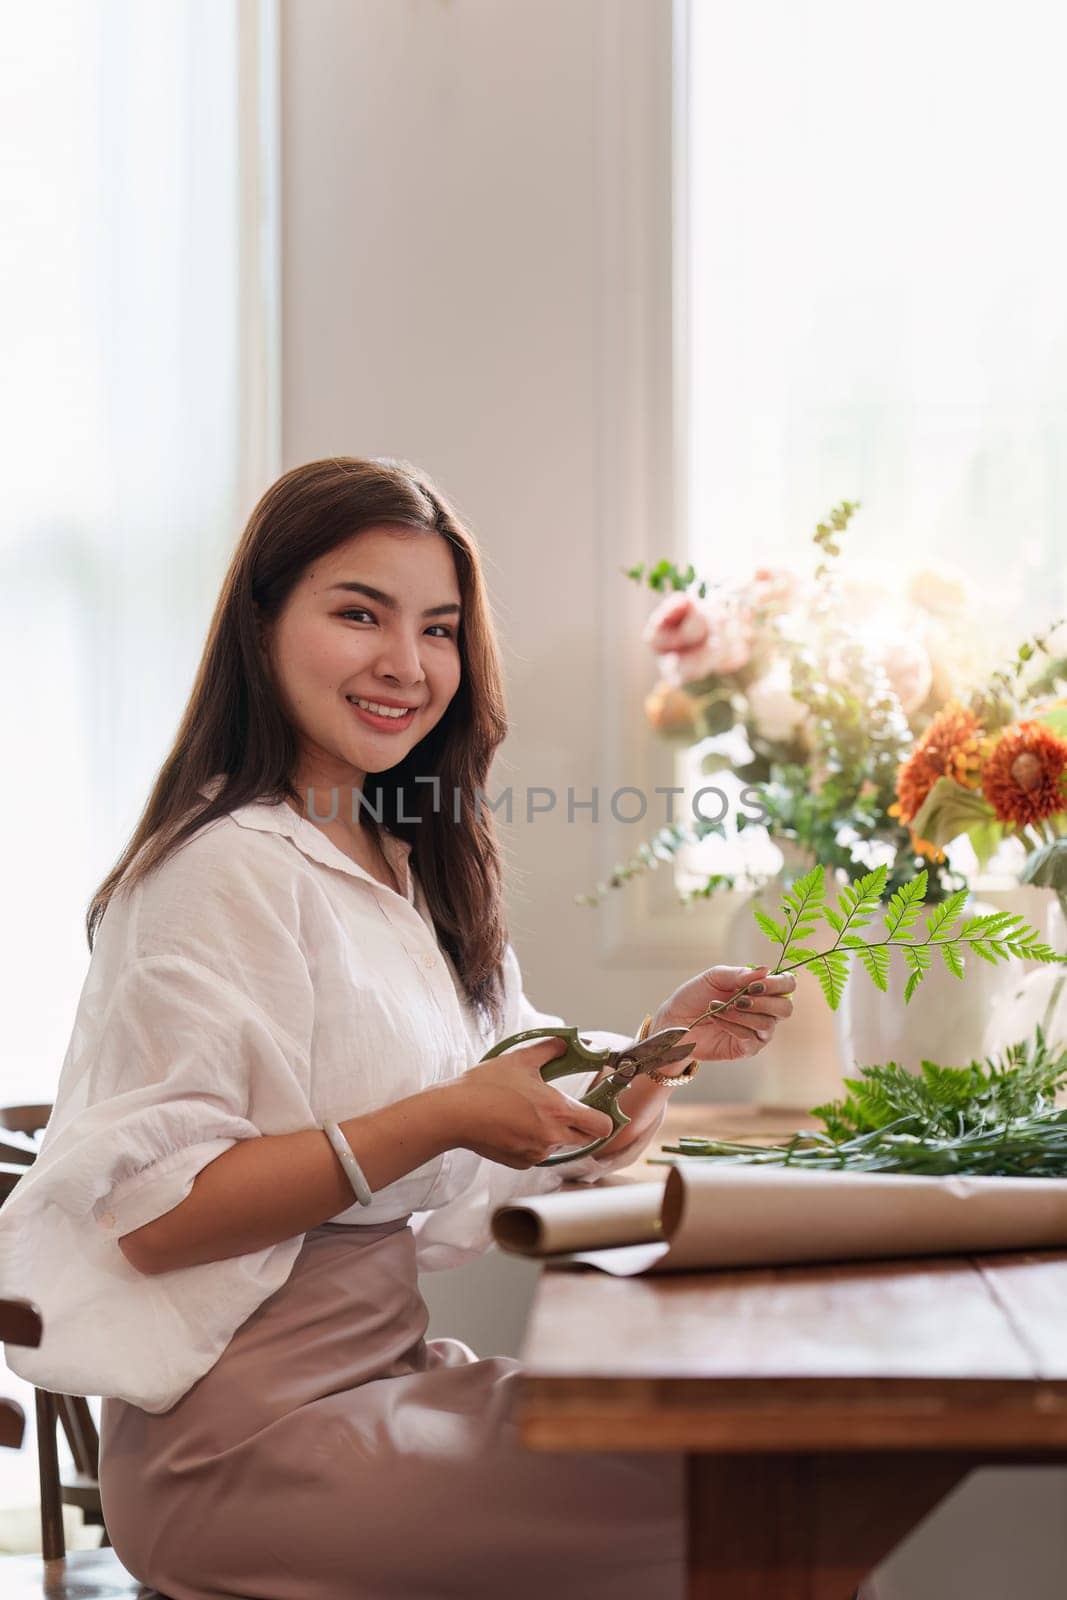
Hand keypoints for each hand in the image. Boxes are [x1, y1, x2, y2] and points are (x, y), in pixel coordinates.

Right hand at [445, 1038, 614, 1168]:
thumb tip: (566, 1043)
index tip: (597, 1107)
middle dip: (580, 1124)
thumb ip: (549, 1049)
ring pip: (559, 1145)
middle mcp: (552, 1137)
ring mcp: (536, 1153)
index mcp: (558, 1111)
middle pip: (585, 1138)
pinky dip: (534, 1142)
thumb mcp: (520, 1059)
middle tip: (564, 1108)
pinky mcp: (521, 1163)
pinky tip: (514, 1126)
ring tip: (529, 1112)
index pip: (602, 1126)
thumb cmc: (485, 1086)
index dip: (603, 1117)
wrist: (454, 1114)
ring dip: (554, 1132)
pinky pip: (538, 1154)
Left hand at [653, 964, 795, 1062]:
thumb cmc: (695, 996)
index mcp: (761, 990)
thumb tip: (766, 970)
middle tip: (740, 998)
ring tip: (718, 1007)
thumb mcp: (715, 977)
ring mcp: (757, 1032)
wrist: (674, 1021)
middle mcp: (764, 1011)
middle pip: (786, 1008)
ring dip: (742, 1014)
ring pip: (767, 1024)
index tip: (756, 985)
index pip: (787, 985)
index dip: (778, 984)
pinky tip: (717, 1018)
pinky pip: (750, 1038)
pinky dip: (733, 1026)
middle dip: (765, 1002)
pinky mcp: (746, 1048)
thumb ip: (739, 974)